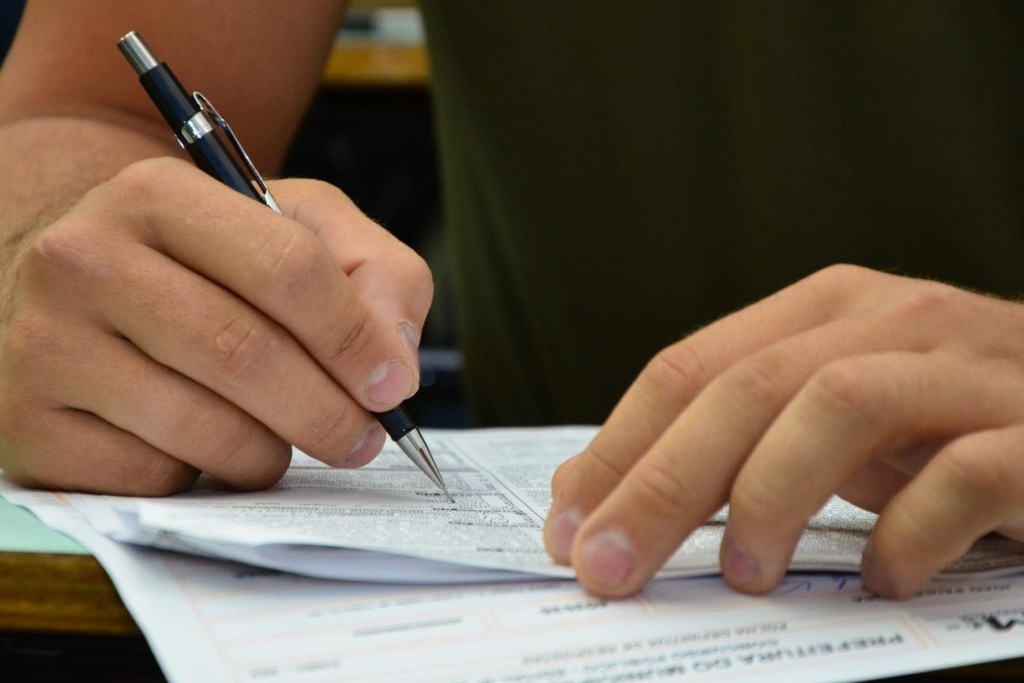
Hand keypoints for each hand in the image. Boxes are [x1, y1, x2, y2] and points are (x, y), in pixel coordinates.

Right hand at [0, 157, 431, 494]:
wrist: (78, 290)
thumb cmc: (207, 264)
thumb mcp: (298, 230)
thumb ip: (374, 275)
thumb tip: (393, 366)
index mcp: (159, 195)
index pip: (287, 268)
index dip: (355, 338)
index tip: (391, 386)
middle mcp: (84, 259)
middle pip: (245, 354)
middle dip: (328, 413)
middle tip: (362, 439)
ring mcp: (44, 345)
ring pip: (202, 429)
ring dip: (270, 453)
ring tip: (281, 438)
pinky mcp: (28, 427)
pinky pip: (151, 479)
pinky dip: (201, 479)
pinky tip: (200, 448)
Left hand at [544, 264, 1023, 598]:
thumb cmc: (947, 423)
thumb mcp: (830, 420)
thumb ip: (733, 442)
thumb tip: (599, 497)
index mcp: (822, 310)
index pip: (688, 368)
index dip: (616, 448)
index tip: (565, 528)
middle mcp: (888, 319)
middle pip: (744, 389)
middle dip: (658, 484)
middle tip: (608, 569)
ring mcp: (967, 366)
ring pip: (838, 404)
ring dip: (770, 494)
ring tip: (743, 575)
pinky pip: (965, 473)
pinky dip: (909, 532)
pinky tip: (884, 578)